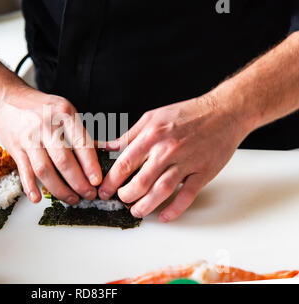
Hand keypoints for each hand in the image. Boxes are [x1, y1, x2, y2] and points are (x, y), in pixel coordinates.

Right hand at [0, 85, 101, 204]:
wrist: (6, 98)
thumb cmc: (40, 107)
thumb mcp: (65, 111)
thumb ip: (83, 134)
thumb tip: (110, 150)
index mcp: (64, 114)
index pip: (81, 144)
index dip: (90, 166)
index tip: (97, 181)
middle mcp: (46, 125)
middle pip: (64, 161)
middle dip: (78, 183)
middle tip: (88, 195)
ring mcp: (29, 138)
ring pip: (45, 169)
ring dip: (59, 189)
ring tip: (72, 199)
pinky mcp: (15, 148)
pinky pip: (24, 170)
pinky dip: (30, 187)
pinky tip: (37, 198)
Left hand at [98, 94, 250, 221]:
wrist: (224, 111)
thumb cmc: (187, 113)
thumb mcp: (152, 117)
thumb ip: (130, 135)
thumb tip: (107, 147)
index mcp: (151, 136)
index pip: (124, 164)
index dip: (111, 181)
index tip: (104, 191)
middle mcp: (167, 150)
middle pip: (140, 182)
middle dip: (126, 196)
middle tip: (121, 200)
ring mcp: (186, 162)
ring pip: (161, 191)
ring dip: (146, 206)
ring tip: (136, 211)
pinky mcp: (203, 172)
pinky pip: (187, 195)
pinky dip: (175, 209)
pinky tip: (164, 216)